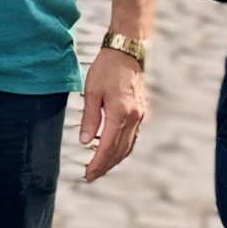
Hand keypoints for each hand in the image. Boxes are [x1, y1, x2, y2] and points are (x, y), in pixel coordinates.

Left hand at [79, 44, 146, 181]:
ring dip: (114, 160)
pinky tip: (114, 151)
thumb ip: (89, 118)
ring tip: (100, 167)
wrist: (127, 51)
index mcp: (120, 113)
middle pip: (119, 151)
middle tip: (91, 176)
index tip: (87, 174)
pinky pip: (132, 137)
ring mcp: (140, 116)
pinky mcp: (141, 112)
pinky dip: (122, 148)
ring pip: (128, 146)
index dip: (97, 163)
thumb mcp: (92, 92)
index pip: (107, 147)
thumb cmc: (107, 68)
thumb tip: (85, 141)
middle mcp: (133, 118)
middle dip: (105, 166)